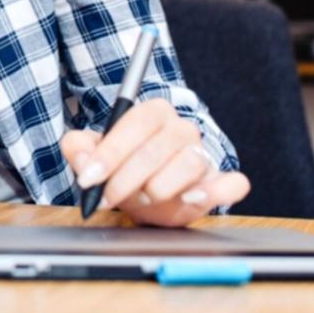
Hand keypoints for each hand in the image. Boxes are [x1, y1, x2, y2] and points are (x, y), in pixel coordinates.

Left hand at [60, 98, 249, 226]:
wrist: (147, 195)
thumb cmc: (122, 169)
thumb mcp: (93, 156)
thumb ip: (80, 150)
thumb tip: (84, 160)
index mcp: (153, 114)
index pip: (136, 123)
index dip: (111, 152)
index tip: (90, 178)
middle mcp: (182, 129)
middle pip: (157, 148)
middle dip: (125, 179)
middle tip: (106, 198)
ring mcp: (204, 155)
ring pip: (189, 164)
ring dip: (159, 188)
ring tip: (143, 198)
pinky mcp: (221, 182)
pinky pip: (233, 183)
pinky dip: (217, 191)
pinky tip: (192, 197)